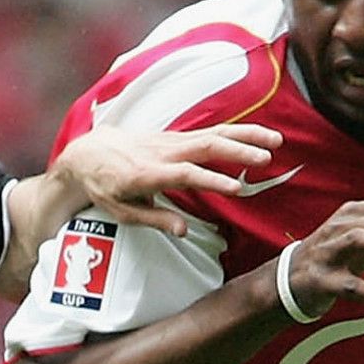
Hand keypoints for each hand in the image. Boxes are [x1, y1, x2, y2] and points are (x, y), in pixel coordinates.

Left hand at [53, 123, 282, 236]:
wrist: (87, 154)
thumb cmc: (104, 187)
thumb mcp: (121, 212)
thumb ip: (154, 220)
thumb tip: (183, 231)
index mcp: (147, 173)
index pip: (186, 175)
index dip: (213, 180)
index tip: (238, 189)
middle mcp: (162, 152)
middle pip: (206, 147)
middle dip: (238, 152)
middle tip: (267, 159)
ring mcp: (170, 141)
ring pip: (213, 134)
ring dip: (246, 136)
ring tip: (276, 141)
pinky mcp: (176, 136)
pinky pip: (210, 132)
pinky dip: (236, 133)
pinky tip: (259, 137)